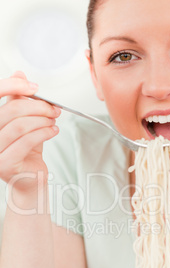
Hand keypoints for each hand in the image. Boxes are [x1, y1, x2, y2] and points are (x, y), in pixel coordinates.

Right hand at [0, 71, 60, 192]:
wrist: (29, 181)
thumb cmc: (25, 153)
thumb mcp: (22, 122)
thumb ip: (19, 101)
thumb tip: (19, 74)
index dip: (13, 85)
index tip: (34, 87)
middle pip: (11, 110)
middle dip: (37, 106)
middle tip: (53, 109)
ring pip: (20, 126)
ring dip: (43, 120)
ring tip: (54, 121)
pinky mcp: (5, 165)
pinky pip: (27, 142)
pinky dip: (45, 133)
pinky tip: (54, 131)